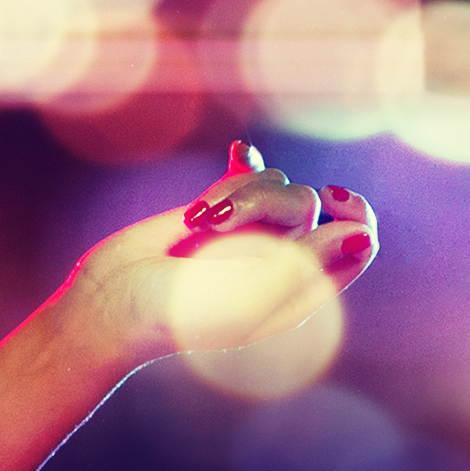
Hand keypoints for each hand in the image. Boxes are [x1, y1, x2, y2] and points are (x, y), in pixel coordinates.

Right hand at [49, 140, 378, 377]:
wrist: (106, 309)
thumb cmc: (171, 316)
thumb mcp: (241, 301)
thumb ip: (303, 270)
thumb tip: (363, 237)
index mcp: (299, 294)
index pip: (355, 242)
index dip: (351, 215)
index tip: (329, 200)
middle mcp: (281, 263)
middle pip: (309, 203)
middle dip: (265, 203)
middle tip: (216, 227)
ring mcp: (249, 236)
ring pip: (274, 183)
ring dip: (236, 193)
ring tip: (195, 225)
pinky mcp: (217, 213)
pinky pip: (246, 175)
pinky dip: (240, 167)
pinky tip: (237, 154)